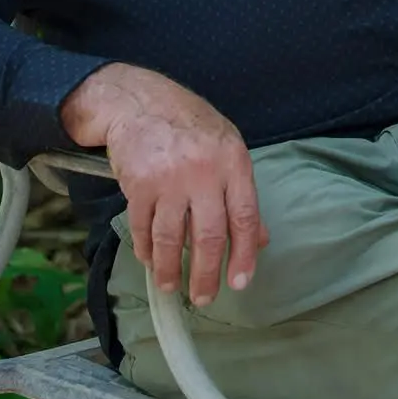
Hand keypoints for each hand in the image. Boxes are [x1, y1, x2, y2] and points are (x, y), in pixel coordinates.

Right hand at [61, 64, 267, 305]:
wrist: (142, 102)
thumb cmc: (191, 126)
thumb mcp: (227, 148)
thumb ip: (241, 193)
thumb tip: (259, 238)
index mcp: (233, 161)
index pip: (244, 216)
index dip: (244, 254)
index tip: (241, 282)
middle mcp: (204, 171)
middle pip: (209, 236)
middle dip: (207, 274)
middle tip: (204, 297)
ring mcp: (169, 179)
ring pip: (173, 240)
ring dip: (172, 270)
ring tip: (173, 285)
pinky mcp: (138, 186)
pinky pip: (142, 229)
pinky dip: (146, 251)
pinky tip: (151, 260)